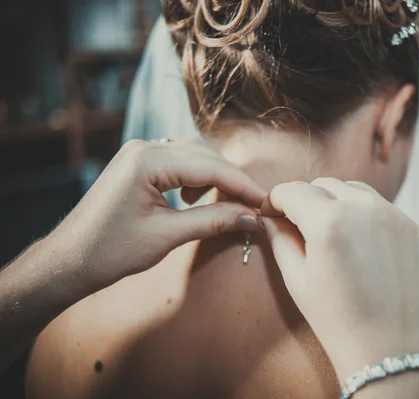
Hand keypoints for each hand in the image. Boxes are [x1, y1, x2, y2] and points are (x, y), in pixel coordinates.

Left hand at [46, 138, 265, 291]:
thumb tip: (251, 216)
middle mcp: (144, 148)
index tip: (265, 201)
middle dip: (231, 180)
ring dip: (215, 177)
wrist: (70, 260)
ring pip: (194, 156)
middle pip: (205, 156)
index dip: (241, 185)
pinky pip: (179, 162)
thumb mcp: (167, 236)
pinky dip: (197, 177)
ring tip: (227, 204)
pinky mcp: (138, 164)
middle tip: (253, 206)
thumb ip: (212, 221)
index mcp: (147, 161)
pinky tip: (195, 199)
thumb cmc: (111, 250)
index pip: (209, 167)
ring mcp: (139, 154)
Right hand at [260, 178, 418, 379]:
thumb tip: (272, 218)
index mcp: (328, 222)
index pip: (293, 190)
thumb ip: (281, 239)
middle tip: (298, 224)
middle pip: (323, 185)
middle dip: (305, 199)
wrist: (392, 350)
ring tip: (330, 231)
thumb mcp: (298, 280)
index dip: (276, 199)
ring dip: (335, 201)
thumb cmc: (338, 321)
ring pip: (353, 190)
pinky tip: (357, 241)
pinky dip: (362, 213)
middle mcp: (363, 209)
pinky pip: (378, 206)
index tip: (272, 211)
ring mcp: (392, 215)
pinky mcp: (411, 226)